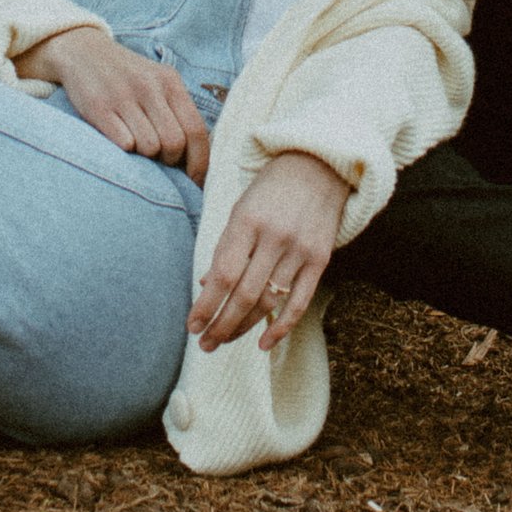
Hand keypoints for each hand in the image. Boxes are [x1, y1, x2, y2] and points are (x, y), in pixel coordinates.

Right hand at [25, 31, 209, 180]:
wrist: (83, 52)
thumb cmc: (128, 77)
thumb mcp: (158, 83)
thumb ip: (177, 113)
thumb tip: (195, 161)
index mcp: (170, 82)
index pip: (196, 130)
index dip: (199, 162)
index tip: (195, 181)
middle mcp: (149, 87)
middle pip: (174, 143)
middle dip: (170, 161)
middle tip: (159, 160)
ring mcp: (123, 97)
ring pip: (149, 147)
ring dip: (146, 158)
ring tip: (137, 147)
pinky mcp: (98, 107)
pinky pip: (123, 144)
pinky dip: (125, 151)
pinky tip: (120, 139)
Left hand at [190, 152, 350, 351]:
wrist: (318, 166)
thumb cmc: (270, 190)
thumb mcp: (240, 209)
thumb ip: (225, 248)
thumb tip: (205, 288)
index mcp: (247, 220)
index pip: (223, 274)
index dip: (205, 305)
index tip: (191, 326)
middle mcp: (274, 236)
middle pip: (244, 294)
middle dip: (221, 324)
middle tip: (205, 344)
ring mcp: (300, 249)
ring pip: (268, 302)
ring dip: (243, 328)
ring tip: (223, 341)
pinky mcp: (320, 260)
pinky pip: (299, 302)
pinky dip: (281, 327)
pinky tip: (263, 343)